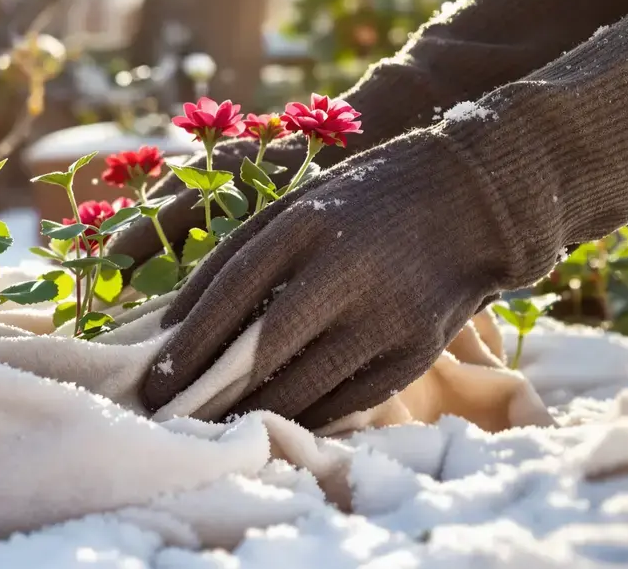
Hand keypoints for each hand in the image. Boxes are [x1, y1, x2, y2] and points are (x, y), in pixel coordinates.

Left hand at [141, 131, 504, 428]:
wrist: (473, 200)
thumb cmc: (362, 202)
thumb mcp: (297, 206)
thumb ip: (242, 255)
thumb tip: (178, 322)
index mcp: (308, 223)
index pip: (232, 289)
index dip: (189, 341)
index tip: (153, 378)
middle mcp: (348, 269)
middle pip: (265, 345)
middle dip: (210, 388)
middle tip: (171, 417)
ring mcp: (388, 314)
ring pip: (307, 383)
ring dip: (254, 411)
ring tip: (213, 426)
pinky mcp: (417, 351)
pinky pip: (349, 400)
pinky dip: (307, 414)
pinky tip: (274, 421)